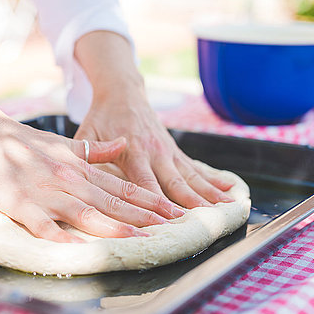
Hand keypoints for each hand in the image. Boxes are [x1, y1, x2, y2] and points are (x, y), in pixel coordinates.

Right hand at [0, 118, 183, 242]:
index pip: (122, 185)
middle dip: (143, 215)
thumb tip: (123, 144)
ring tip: (137, 238)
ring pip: (84, 212)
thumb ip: (96, 150)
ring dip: (112, 226)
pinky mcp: (20, 204)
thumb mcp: (66, 143)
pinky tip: (77, 248)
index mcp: (80, 167)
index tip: (172, 211)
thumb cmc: (24, 141)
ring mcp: (46, 192)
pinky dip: (60, 236)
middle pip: (111, 200)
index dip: (149, 199)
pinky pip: (43, 225)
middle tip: (171, 228)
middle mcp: (69, 179)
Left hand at [75, 96, 234, 208]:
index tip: (166, 222)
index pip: (144, 183)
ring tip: (228, 208)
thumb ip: (88, 155)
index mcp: (131, 151)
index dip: (156, 203)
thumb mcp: (86, 133)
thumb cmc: (100, 117)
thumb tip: (82, 180)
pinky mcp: (176, 151)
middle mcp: (154, 152)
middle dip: (190, 203)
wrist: (122, 92)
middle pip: (175, 183)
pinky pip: (197, 167)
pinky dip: (214, 179)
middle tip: (205, 221)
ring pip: (191, 176)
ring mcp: (168, 152)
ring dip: (209, 193)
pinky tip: (231, 189)